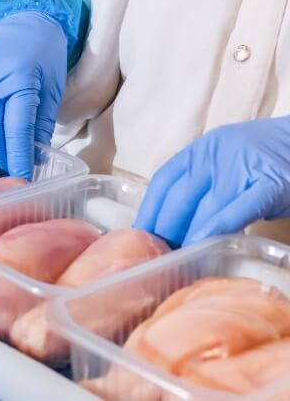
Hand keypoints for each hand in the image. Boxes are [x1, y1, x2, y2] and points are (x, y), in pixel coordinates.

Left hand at [133, 117, 289, 245]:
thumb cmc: (270, 162)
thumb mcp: (228, 166)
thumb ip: (203, 188)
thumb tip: (174, 225)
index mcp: (202, 150)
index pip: (164, 182)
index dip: (149, 212)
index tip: (139, 237)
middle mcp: (216, 154)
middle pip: (178, 197)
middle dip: (164, 230)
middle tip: (157, 257)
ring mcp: (243, 167)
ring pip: (205, 206)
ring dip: (187, 236)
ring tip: (176, 260)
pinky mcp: (270, 184)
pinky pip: (238, 209)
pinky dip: (216, 228)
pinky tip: (204, 245)